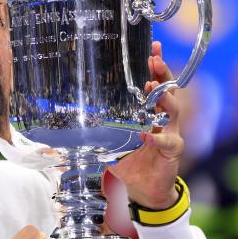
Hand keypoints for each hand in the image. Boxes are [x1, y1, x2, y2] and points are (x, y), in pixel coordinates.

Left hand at [107, 41, 183, 208]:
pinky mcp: (173, 151)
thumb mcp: (110, 144)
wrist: (145, 190)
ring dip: (164, 98)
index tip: (152, 48)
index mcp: (150, 113)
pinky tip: (146, 134)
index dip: (156, 67)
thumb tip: (64, 128)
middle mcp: (163, 119)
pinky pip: (168, 141)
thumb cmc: (130, 163)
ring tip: (152, 86)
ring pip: (174, 110)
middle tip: (154, 59)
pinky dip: (157, 137)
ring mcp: (171, 133)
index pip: (156, 84)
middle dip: (162, 73)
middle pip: (169, 90)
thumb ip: (94, 134)